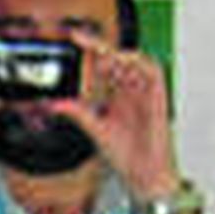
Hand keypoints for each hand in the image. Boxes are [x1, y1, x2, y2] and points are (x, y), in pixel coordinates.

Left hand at [55, 36, 180, 200]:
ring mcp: (144, 92)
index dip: (90, 49)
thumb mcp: (95, 129)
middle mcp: (130, 89)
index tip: (73, 39)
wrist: (144, 174)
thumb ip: (77, 113)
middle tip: (82, 42)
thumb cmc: (126, 155)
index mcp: (116, 93)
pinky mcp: (158, 97)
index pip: (103, 64)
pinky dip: (140, 64)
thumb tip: (56, 104)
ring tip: (102, 57)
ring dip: (119, 55)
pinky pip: (153, 71)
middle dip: (101, 47)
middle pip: (117, 57)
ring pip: (135, 60)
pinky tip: (126, 63)